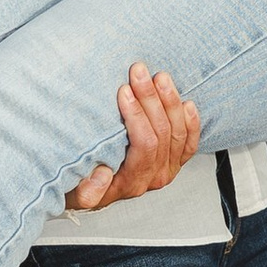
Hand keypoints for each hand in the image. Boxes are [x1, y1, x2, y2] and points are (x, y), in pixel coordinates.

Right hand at [64, 64, 201, 211]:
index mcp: (132, 182)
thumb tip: (103, 174)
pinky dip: (191, 122)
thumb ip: (87, 192)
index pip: (144, 144)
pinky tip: (187, 103)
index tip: (124, 90)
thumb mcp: (75, 193)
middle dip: (150, 99)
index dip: (137, 115)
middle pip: (161, 133)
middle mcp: (154, 178)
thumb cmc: (79, 187)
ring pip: (177, 133)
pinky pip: (189, 142)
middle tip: (139, 72)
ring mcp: (167, 169)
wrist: (91, 194)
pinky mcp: (174, 163)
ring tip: (160, 77)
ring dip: (170, 102)